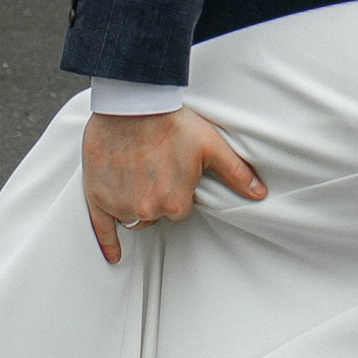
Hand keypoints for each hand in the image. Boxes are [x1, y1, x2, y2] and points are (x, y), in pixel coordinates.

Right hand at [81, 107, 265, 264]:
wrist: (134, 102)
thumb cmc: (173, 121)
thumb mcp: (212, 146)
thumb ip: (236, 173)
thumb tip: (260, 194)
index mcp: (175, 202)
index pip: (179, 208)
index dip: (177, 188)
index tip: (173, 169)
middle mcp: (146, 209)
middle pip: (155, 213)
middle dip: (157, 195)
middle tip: (156, 166)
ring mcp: (119, 204)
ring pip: (133, 216)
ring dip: (136, 203)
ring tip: (138, 174)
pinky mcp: (97, 196)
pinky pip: (102, 229)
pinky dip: (108, 242)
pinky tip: (114, 255)